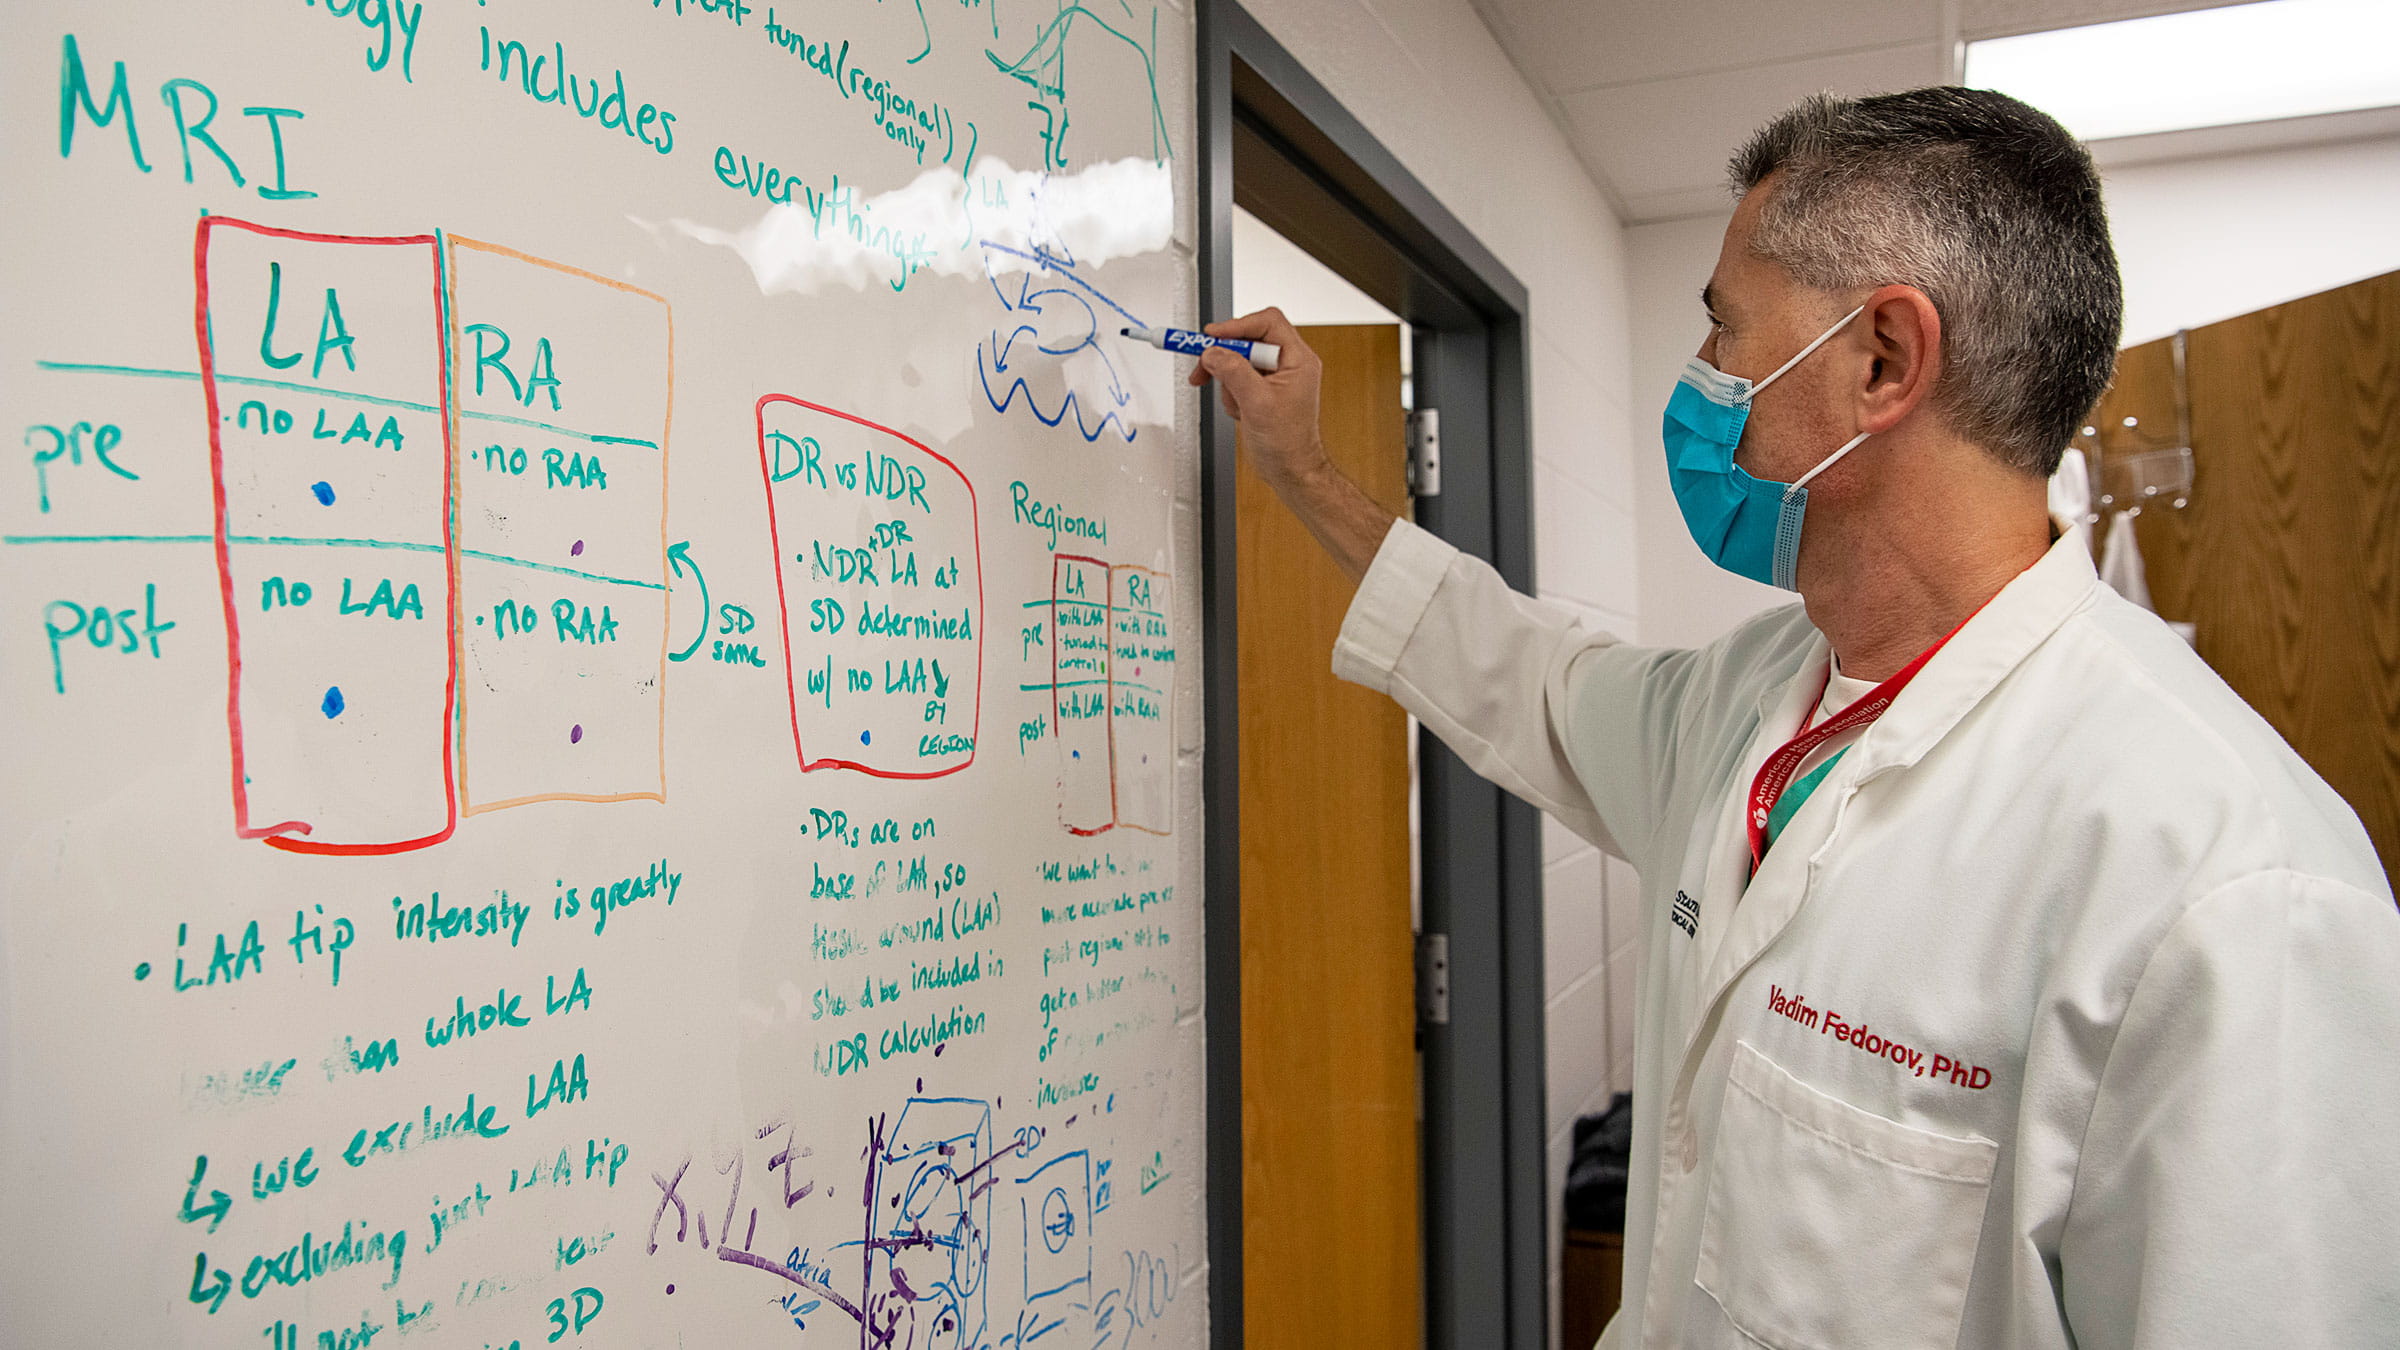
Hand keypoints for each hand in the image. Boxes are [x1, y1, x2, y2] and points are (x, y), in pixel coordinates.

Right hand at [1187, 307, 1328, 488]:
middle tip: (1203, 366)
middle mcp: (1288, 364)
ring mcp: (1274, 377)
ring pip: (1238, 360)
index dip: (1238, 325)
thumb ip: (1233, 371)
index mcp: (1298, 360)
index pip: (1267, 323)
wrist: (1290, 470)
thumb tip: (1213, 352)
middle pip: (1248, 340)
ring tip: (1236, 403)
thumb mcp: (1257, 403)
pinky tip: (1240, 411)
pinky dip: (1230, 393)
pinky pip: (1236, 378)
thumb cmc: (1288, 443)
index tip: (1212, 335)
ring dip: (1227, 381)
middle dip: (1225, 356)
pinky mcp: (1261, 390)